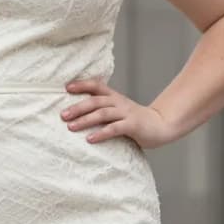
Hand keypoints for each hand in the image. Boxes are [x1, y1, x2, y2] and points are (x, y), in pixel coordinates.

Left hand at [60, 76, 175, 149]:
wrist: (161, 126)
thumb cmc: (135, 121)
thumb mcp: (119, 111)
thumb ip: (103, 110)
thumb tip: (78, 115)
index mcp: (114, 97)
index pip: (97, 86)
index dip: (82, 85)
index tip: (67, 88)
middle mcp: (119, 103)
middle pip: (96, 101)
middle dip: (77, 107)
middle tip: (62, 115)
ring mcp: (126, 113)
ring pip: (103, 113)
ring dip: (85, 120)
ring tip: (71, 127)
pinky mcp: (133, 126)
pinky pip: (114, 128)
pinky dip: (101, 133)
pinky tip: (90, 139)